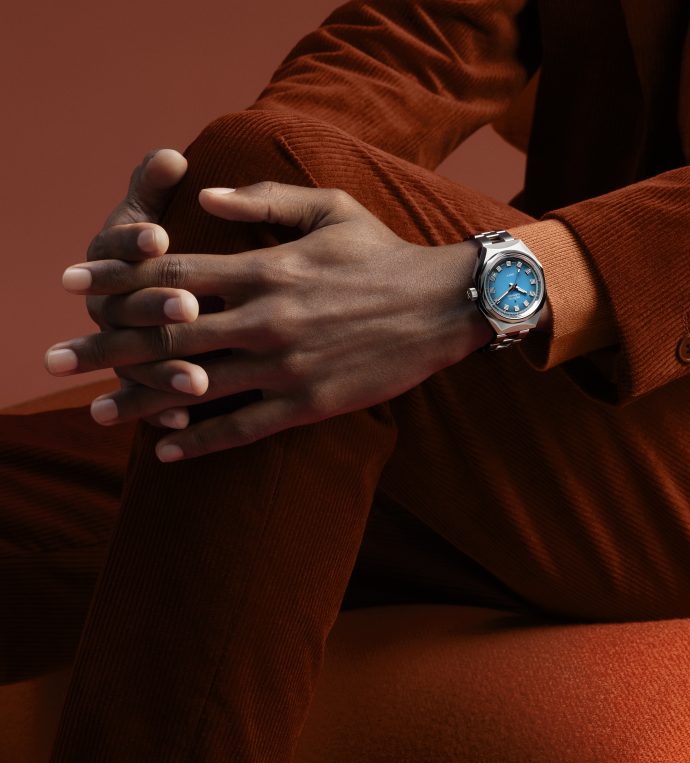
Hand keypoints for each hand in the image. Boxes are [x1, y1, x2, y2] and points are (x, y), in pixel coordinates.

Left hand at [46, 182, 491, 460]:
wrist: (444, 306)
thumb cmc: (384, 252)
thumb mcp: (327, 208)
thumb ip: (262, 202)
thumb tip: (202, 197)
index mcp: (264, 268)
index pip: (171, 275)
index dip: (115, 278)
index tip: (72, 282)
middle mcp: (265, 318)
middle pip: (166, 336)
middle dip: (105, 348)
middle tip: (56, 362)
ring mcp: (285, 366)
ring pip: (196, 388)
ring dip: (140, 402)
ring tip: (96, 414)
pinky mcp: (308, 405)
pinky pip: (242, 428)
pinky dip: (201, 441)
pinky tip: (166, 451)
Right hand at [75, 147, 206, 428]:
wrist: (159, 294)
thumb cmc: (157, 240)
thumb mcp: (154, 206)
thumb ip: (154, 183)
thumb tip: (169, 157)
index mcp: (109, 259)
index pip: (114, 249)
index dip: (131, 242)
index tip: (159, 236)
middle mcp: (110, 307)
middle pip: (126, 311)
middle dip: (154, 309)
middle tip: (188, 305)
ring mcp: (125, 348)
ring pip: (138, 363)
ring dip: (163, 373)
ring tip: (196, 379)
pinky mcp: (142, 382)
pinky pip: (148, 402)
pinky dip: (164, 412)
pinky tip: (185, 422)